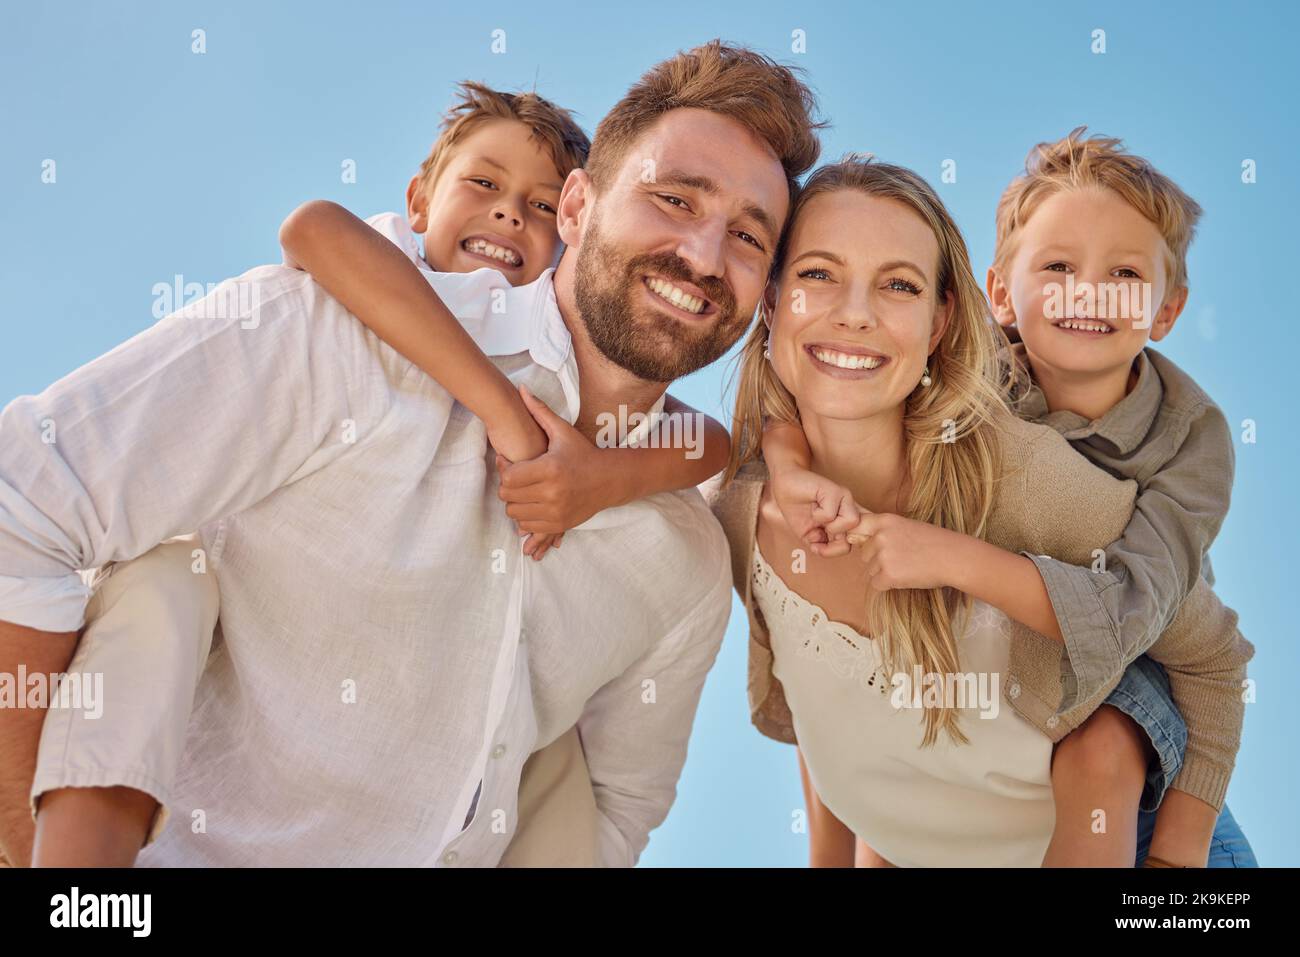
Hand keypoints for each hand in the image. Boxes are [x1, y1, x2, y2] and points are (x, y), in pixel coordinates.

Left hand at [496, 385, 604, 558]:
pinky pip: (528, 525)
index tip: (508, 461)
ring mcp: (556, 511)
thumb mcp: (562, 431)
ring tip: (523, 489)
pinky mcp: (559, 524)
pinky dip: (525, 516)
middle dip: (507, 485)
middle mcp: (552, 493)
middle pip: (508, 496)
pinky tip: (532, 502)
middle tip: (515, 475)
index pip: (509, 476)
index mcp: (550, 469)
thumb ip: (540, 411)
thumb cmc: (583, 452)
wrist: (610, 479)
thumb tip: (521, 388)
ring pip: (515, 513)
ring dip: (514, 501)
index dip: (503, 468)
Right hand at [769, 466, 860, 557]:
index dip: (843, 548)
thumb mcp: (813, 537)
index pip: (864, 538)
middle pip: (859, 534)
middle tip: (820, 531)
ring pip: (851, 522)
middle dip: (835, 543)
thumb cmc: (799, 511)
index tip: (823, 543)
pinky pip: (831, 514)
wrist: (784, 487)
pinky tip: (813, 506)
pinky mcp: (835, 490)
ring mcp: (845, 497)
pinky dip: (816, 515)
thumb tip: (843, 548)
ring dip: (830, 526)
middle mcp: (852, 507)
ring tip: (817, 516)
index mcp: (849, 519)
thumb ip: (828, 546)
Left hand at [846, 512, 961, 589]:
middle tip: (902, 558)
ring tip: (907, 566)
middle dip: (877, 560)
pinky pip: (876, 584)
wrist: (954, 557)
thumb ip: (881, 531)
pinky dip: (888, 585)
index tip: (868, 544)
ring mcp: (883, 556)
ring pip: (871, 570)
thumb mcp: (906, 526)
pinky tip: (905, 577)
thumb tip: (853, 539)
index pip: (855, 527)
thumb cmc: (933, 542)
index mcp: (884, 520)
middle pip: (864, 555)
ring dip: (884, 573)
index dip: (860, 538)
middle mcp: (880, 536)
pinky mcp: (888, 575)